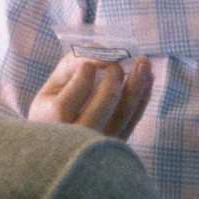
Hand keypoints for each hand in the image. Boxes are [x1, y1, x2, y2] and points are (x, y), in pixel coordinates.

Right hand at [29, 54, 151, 138]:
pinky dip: (142, 97)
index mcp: (51, 122)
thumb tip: (98, 49)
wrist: (62, 150)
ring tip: (143, 62)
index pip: (67, 100)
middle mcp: (75, 139)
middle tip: (115, 62)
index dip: (82, 77)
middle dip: (112, 78)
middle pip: (101, 107)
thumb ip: (70, 66)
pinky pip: (133, 120)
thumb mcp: (52, 88)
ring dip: (137, 84)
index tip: (88, 64)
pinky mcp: (117, 146)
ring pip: (123, 115)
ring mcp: (100, 146)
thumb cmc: (53, 111)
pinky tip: (148, 78)